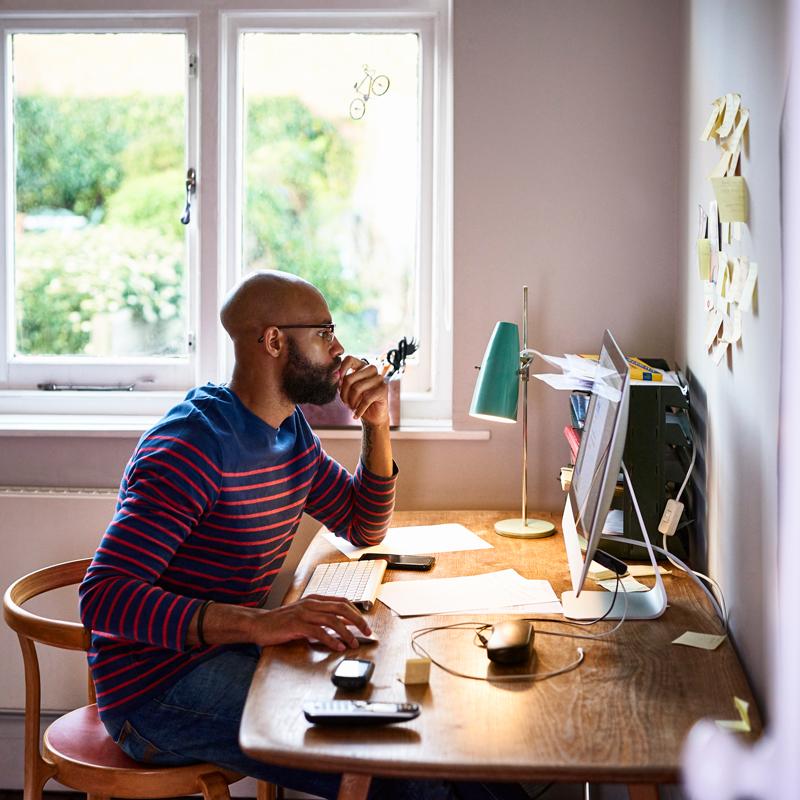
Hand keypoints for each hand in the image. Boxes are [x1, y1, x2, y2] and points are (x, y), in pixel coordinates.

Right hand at [250, 595, 370, 650]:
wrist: (260, 624)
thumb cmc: (282, 622)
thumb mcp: (305, 616)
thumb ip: (321, 618)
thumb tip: (342, 626)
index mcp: (315, 599)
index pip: (342, 601)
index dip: (357, 612)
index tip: (365, 624)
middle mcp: (311, 603)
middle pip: (342, 608)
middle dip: (357, 621)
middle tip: (367, 633)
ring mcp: (304, 613)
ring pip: (332, 620)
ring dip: (346, 633)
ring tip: (353, 644)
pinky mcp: (297, 625)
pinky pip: (319, 631)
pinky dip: (331, 640)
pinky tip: (337, 647)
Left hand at [338, 355, 389, 426]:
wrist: (372, 416)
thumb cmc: (358, 401)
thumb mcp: (346, 390)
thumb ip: (340, 382)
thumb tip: (334, 376)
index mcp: (361, 366)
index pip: (349, 359)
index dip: (341, 370)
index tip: (338, 384)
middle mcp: (371, 369)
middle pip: (349, 378)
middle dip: (343, 394)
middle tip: (345, 403)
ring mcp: (379, 378)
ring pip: (357, 388)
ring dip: (351, 402)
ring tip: (351, 408)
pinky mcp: (383, 389)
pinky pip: (366, 399)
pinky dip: (359, 410)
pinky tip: (356, 415)